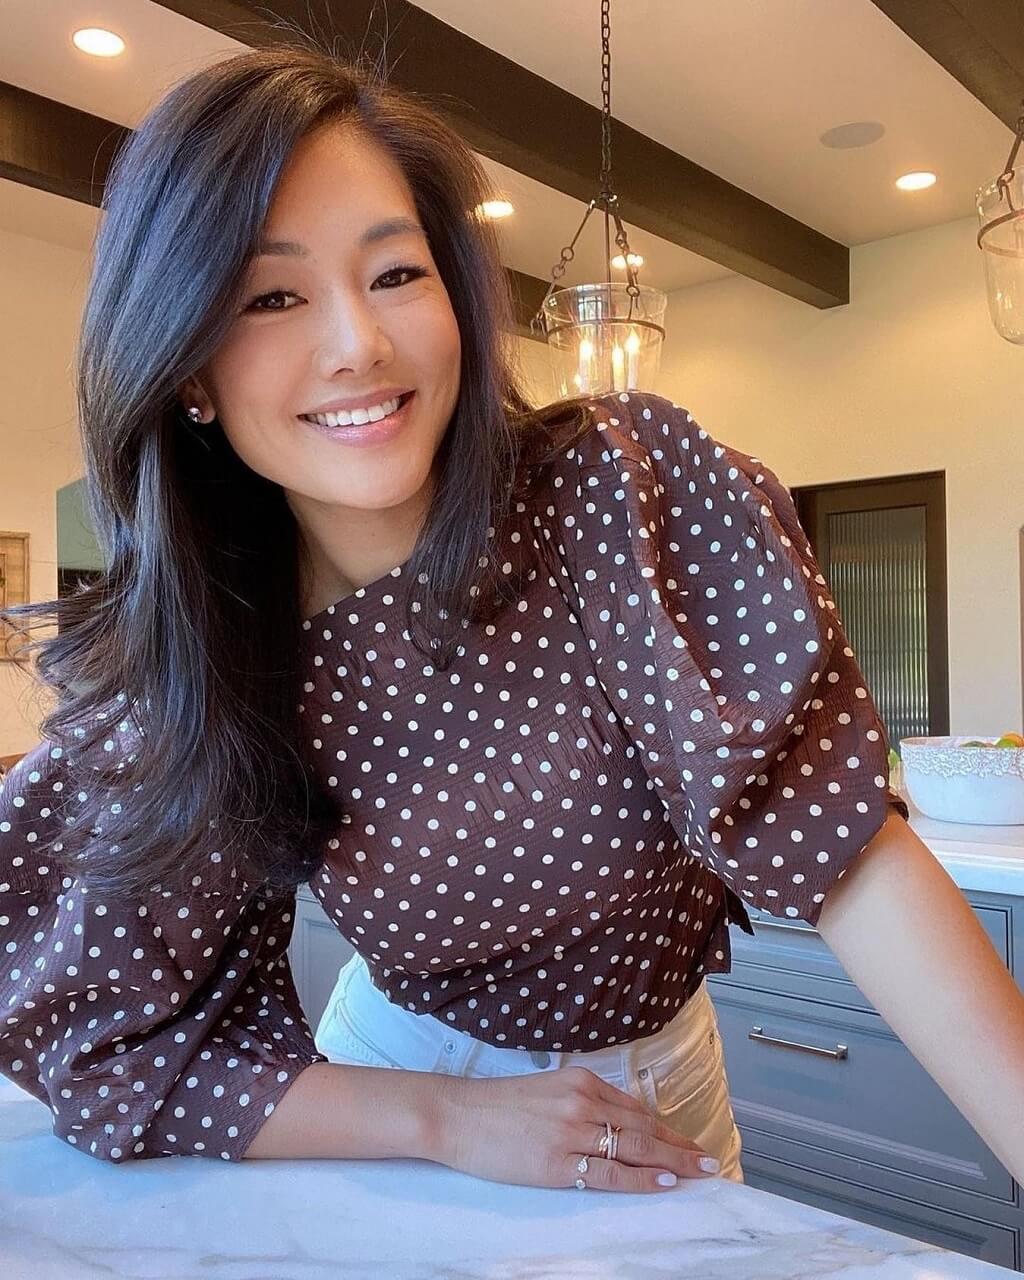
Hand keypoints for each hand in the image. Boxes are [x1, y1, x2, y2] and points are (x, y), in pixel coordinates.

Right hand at [433, 1065, 720, 1192]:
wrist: (456, 1114)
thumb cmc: (496, 1105)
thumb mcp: (547, 1091)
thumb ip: (581, 1103)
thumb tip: (615, 1123)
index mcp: (581, 1081)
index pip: (636, 1108)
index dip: (667, 1128)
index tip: (689, 1142)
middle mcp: (583, 1101)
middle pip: (643, 1127)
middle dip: (680, 1145)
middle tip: (708, 1160)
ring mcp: (572, 1131)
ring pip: (634, 1148)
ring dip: (672, 1161)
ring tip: (699, 1172)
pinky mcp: (558, 1162)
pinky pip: (609, 1172)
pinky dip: (641, 1178)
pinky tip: (663, 1181)